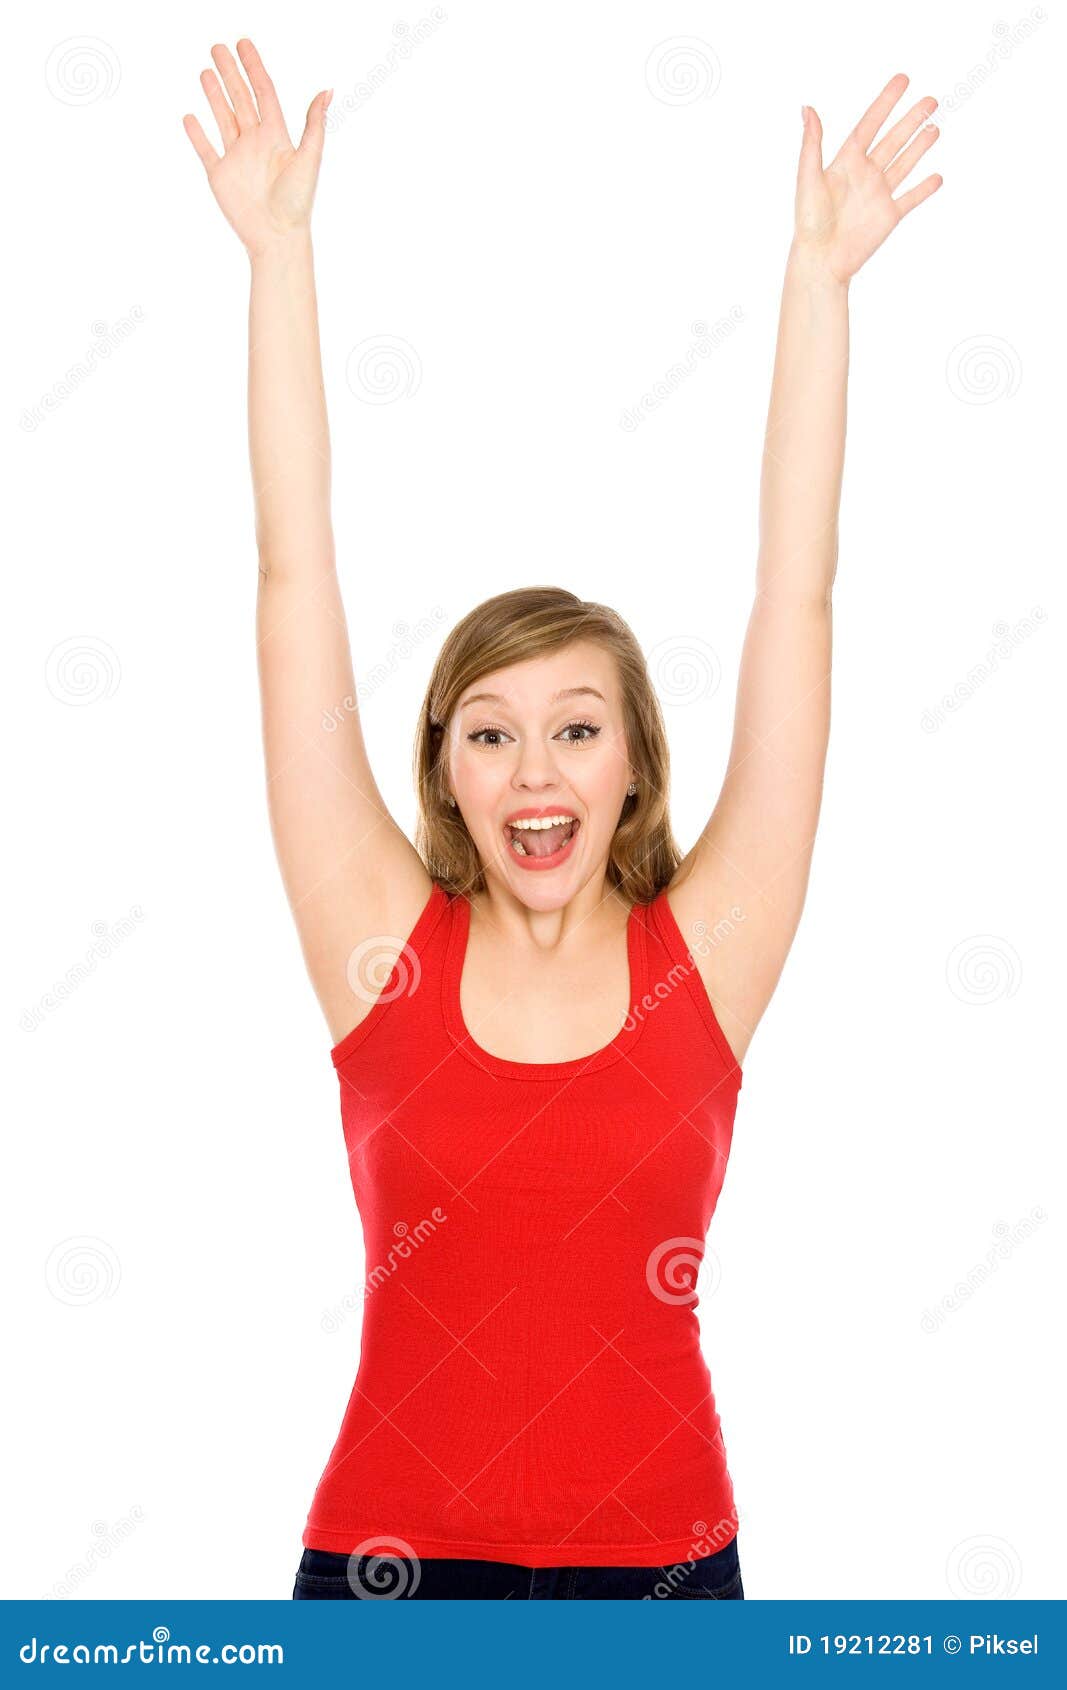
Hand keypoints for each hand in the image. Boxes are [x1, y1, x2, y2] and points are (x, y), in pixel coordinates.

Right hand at [182, 39, 330, 257]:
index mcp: (276, 136)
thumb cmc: (297, 203)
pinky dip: (197, 133)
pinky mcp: (220, 175)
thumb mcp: (309, 158)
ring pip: (222, 118)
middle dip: (230, 73)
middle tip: (217, 47)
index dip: (254, 68)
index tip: (244, 45)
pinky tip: (190, 117)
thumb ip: (314, 124)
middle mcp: (255, 143)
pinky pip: (206, 148)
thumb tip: (328, 90)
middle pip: (240, 99)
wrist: (277, 237)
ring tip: (205, 72)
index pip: (263, 93)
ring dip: (214, 95)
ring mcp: (236, 158)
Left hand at [793, 73, 941, 284]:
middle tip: (931, 100)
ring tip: (935, 127)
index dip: (886, 102)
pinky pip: (911, 198)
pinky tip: (937, 177)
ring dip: (920, 146)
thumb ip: (812, 143)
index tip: (903, 80)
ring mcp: (878, 195)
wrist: (821, 260)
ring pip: (904, 163)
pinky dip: (925, 189)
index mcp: (846, 162)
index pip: (870, 124)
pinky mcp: (889, 216)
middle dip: (911, 119)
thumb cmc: (809, 222)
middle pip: (893, 140)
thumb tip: (808, 108)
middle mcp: (865, 174)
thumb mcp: (808, 178)